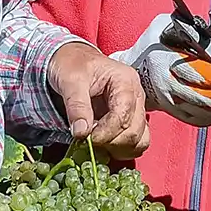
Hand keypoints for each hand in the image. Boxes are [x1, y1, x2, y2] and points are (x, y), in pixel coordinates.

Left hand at [48, 40, 150, 156]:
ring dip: (118, 148)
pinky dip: (121, 149)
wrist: (72, 61)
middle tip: (88, 139)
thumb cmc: (72, 65)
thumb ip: (77, 106)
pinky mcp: (130, 120)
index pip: (124, 115)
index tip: (85, 137)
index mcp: (126, 81)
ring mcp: (136, 109)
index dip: (105, 132)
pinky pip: (135, 143)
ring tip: (97, 142)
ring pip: (140, 140)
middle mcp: (136, 96)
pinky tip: (103, 143)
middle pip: (135, 131)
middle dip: (110, 141)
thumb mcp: (70, 80)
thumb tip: (82, 133)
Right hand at [110, 13, 210, 127]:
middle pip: (205, 98)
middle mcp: (168, 85)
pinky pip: (201, 120)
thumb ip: (191, 31)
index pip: (197, 74)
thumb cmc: (154, 42)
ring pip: (206, 113)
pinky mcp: (175, 112)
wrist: (132, 67)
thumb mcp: (165, 26)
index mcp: (165, 61)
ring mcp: (171, 102)